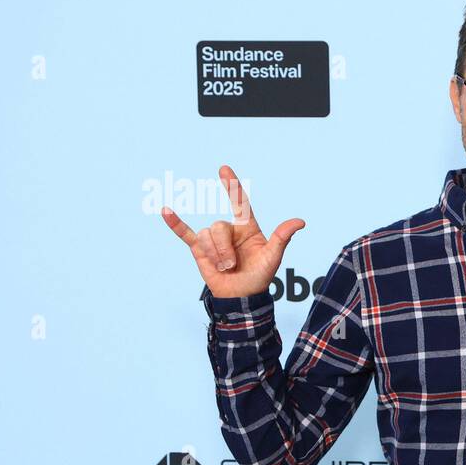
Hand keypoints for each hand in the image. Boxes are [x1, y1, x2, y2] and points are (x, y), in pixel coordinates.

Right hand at [161, 164, 304, 298]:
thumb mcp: (273, 256)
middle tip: (232, 265)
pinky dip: (175, 223)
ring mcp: (213, 239)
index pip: (239, 202)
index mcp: (247, 228)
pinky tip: (166, 211)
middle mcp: (229, 230)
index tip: (224, 169)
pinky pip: (185, 233)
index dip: (232, 186)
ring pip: (206, 236)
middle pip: (219, 227)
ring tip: (224, 268)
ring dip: (214, 255)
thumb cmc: (260, 275)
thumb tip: (300, 222)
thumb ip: (282, 237)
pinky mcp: (199, 249)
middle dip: (224, 249)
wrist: (242, 295)